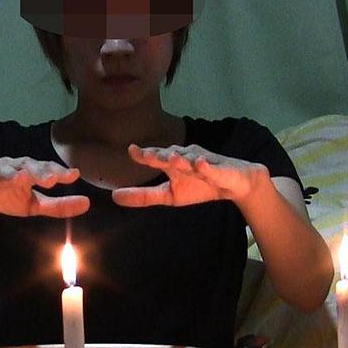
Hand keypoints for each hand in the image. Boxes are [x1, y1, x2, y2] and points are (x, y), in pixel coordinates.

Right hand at [0, 157, 89, 217]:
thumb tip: (86, 203)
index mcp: (28, 172)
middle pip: (28, 166)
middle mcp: (12, 168)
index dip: (59, 172)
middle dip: (40, 171)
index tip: (75, 175)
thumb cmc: (2, 194)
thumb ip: (58, 205)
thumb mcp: (32, 205)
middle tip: (52, 179)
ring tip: (23, 179)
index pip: (46, 169)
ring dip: (14, 174)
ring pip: (5, 170)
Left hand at [112, 144, 269, 207]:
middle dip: (159, 155)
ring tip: (170, 159)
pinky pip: (212, 166)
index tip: (131, 150)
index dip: (144, 154)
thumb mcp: (169, 196)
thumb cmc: (199, 186)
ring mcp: (203, 160)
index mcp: (173, 164)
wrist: (233, 185)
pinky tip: (201, 164)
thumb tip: (114, 196)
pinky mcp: (220, 168)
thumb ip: (144, 196)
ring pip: (190, 158)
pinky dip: (206, 165)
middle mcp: (185, 158)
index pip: (156, 157)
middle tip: (146, 155)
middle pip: (170, 155)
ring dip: (180, 158)